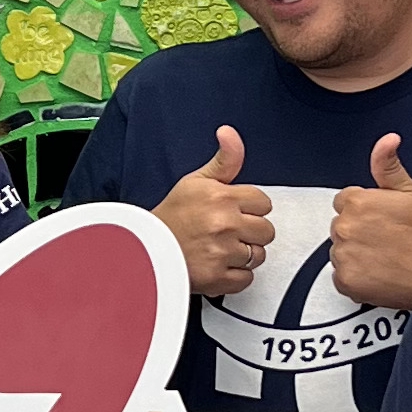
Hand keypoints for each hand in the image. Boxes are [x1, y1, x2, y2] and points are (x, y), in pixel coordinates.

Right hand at [155, 125, 272, 296]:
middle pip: (266, 231)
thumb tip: (229, 133)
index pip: (263, 203)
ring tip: (222, 249)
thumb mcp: (195, 181)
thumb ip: (224, 160)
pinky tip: (220, 265)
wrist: (145, 249)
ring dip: (244, 255)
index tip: (235, 212)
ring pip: (258, 255)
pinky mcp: (218, 278)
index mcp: (222, 197)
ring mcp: (222, 253)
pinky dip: (236, 276)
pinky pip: (247, 279)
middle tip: (229, 232)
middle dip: (251, 232)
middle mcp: (225, 224)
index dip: (250, 208)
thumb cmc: (170, 216)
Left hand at [328, 136, 411, 309]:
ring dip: (355, 252)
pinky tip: (377, 271)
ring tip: (383, 255)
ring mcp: (343, 256)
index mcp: (357, 203)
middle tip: (385, 237)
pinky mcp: (345, 281)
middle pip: (341, 225)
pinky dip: (355, 276)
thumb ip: (388, 165)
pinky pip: (340, 275)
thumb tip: (387, 141)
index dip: (365, 209)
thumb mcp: (411, 192)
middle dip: (358, 229)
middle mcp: (345, 228)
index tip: (381, 218)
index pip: (345, 201)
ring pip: (339, 250)